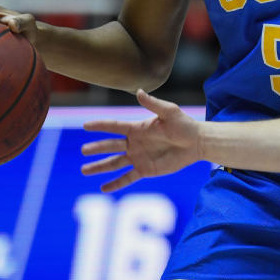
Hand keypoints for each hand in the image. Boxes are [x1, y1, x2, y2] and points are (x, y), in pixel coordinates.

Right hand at [81, 90, 202, 192]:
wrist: (196, 142)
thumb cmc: (184, 124)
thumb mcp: (169, 112)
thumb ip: (153, 104)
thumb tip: (138, 91)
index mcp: (137, 128)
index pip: (114, 127)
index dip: (100, 125)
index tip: (85, 125)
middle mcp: (135, 143)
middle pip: (110, 146)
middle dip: (96, 148)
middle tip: (83, 151)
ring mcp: (139, 157)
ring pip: (114, 163)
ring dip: (99, 167)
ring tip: (84, 170)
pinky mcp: (145, 170)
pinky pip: (127, 178)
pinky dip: (115, 183)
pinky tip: (103, 188)